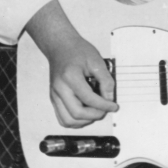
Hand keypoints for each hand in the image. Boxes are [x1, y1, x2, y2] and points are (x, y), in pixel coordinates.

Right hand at [25, 0, 117, 127]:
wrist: (60, 46)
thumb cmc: (77, 50)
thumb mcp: (96, 60)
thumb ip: (105, 80)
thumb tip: (110, 97)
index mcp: (70, 77)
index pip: (89, 99)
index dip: (104, 105)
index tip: (114, 106)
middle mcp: (59, 89)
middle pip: (77, 114)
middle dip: (95, 115)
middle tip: (106, 110)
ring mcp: (54, 95)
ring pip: (68, 120)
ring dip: (85, 121)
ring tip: (96, 112)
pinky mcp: (54, 99)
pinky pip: (62, 118)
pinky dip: (75, 121)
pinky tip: (86, 115)